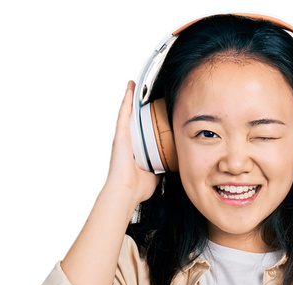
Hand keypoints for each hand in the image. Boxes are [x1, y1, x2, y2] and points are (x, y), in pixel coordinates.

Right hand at [105, 80, 159, 205]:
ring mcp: (123, 137)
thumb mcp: (155, 176)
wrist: (126, 192)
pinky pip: (124, 113)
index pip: (140, 133)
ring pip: (128, 113)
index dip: (144, 122)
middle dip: (137, 107)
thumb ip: (162, 169)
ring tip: (135, 85)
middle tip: (144, 93)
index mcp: (134, 151)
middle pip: (133, 120)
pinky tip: (131, 87)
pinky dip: (127, 100)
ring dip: (131, 98)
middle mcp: (127, 142)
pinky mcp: (120, 135)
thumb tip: (172, 165)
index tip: (150, 112)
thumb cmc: (137, 188)